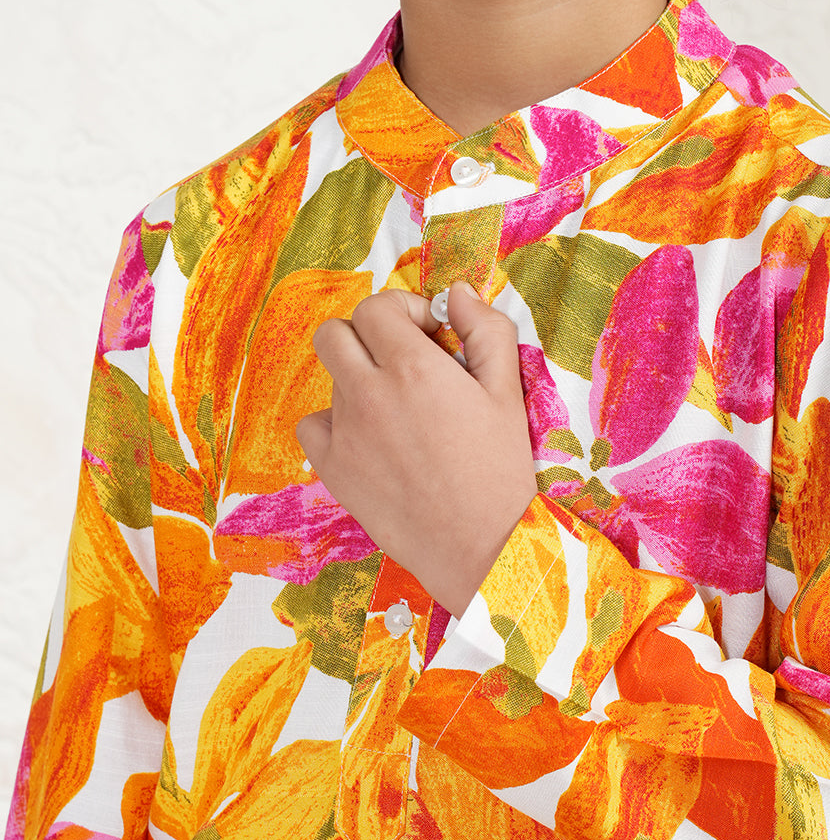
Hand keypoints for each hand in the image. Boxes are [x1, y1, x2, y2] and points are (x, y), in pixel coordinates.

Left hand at [295, 283, 538, 618]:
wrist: (480, 547)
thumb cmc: (500, 471)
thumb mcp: (508, 391)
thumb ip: (486, 329)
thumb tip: (458, 293)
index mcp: (413, 366)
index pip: (376, 307)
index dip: (402, 311)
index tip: (427, 335)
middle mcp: (369, 392)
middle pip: (334, 333)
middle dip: (366, 336)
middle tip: (401, 361)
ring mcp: (345, 432)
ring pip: (330, 379)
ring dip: (358, 379)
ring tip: (399, 411)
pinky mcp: (333, 469)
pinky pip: (311, 425)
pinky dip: (333, 423)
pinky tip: (368, 437)